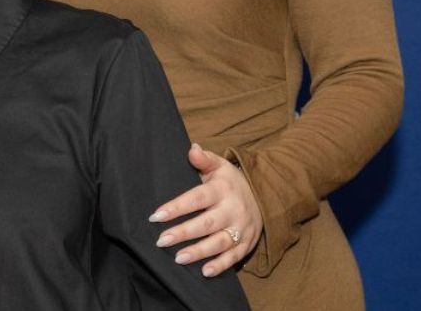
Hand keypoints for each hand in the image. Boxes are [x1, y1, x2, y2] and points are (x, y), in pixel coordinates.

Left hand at [148, 143, 261, 276]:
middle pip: (207, 223)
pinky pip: (234, 257)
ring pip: (219, 242)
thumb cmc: (230, 182)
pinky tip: (204, 272)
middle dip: (184, 233)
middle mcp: (233, 210)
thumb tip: (192, 149)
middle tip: (162, 241)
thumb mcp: (219, 166)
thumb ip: (204, 159)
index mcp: (223, 190)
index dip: (176, 207)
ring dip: (199, 252)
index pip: (196, 199)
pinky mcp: (247, 243)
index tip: (156, 216)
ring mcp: (241, 228)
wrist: (264, 196)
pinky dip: (220, 265)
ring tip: (179, 258)